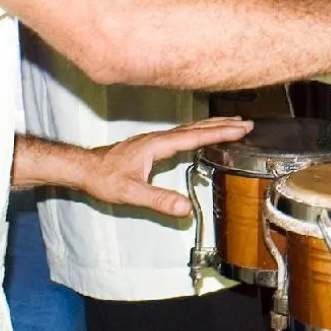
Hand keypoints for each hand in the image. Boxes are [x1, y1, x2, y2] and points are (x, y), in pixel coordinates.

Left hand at [85, 117, 252, 216]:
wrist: (84, 169)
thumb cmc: (104, 178)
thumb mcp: (131, 193)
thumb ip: (158, 200)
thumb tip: (186, 207)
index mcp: (159, 144)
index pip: (196, 136)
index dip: (220, 133)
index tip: (241, 129)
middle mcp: (159, 138)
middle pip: (197, 127)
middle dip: (223, 124)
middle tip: (246, 122)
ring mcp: (156, 139)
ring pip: (190, 128)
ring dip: (213, 124)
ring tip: (232, 122)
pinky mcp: (153, 144)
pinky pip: (183, 133)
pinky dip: (199, 130)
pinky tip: (202, 134)